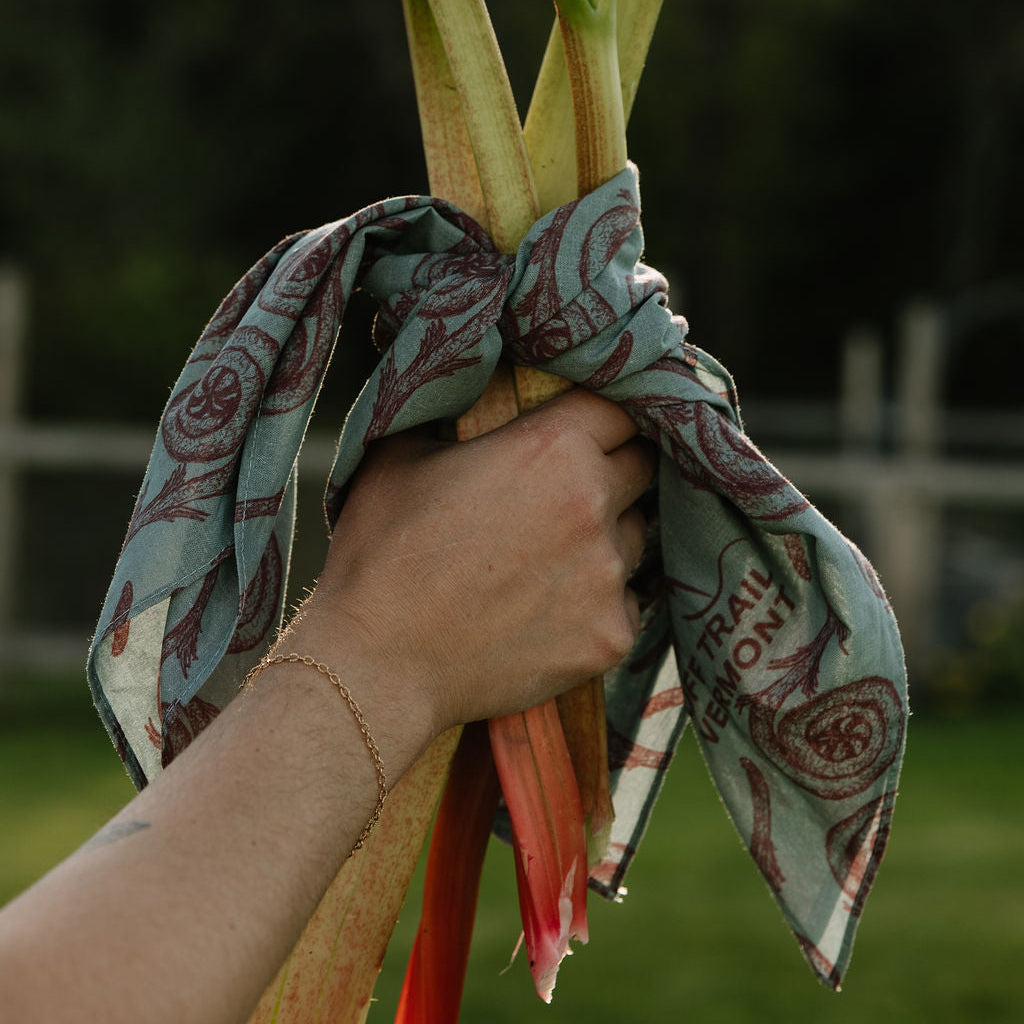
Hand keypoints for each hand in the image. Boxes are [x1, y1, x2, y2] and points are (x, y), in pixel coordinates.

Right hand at [289, 388, 654, 749]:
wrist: (379, 663)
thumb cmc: (381, 554)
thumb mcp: (401, 457)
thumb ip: (455, 421)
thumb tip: (468, 405)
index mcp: (551, 447)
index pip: (620, 407)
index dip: (606, 416)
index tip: (593, 429)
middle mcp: (593, 504)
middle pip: (642, 468)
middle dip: (614, 472)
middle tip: (570, 492)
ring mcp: (607, 575)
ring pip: (634, 538)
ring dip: (605, 540)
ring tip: (548, 560)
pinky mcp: (611, 635)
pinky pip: (624, 604)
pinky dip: (596, 604)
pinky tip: (547, 613)